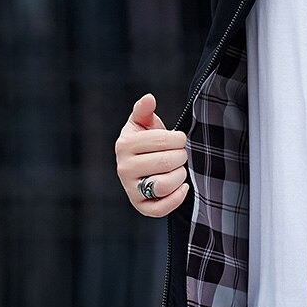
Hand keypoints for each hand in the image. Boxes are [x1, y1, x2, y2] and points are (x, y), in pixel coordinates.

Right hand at [115, 93, 189, 216]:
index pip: (162, 140)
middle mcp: (123, 168)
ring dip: (179, 176)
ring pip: (164, 185)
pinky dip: (177, 197)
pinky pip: (161, 208)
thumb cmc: (147, 143)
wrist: (143, 167)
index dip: (178, 139)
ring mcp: (131, 189)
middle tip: (180, 155)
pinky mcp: (141, 206)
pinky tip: (182, 186)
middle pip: (166, 162)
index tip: (178, 139)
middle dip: (181, 156)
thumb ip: (144, 111)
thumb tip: (149, 98)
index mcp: (124, 145)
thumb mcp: (143, 123)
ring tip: (178, 170)